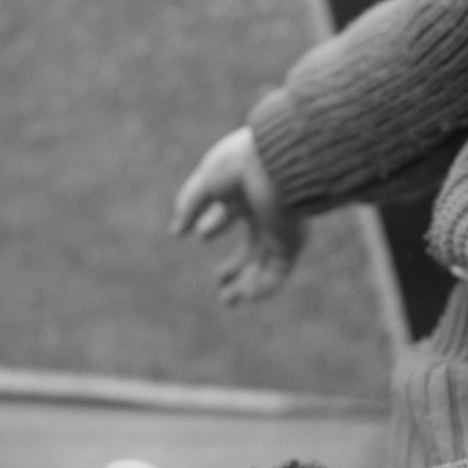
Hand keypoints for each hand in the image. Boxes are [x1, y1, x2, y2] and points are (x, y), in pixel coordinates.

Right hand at [171, 126, 305, 303]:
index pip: (227, 215)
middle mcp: (266, 212)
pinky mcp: (290, 243)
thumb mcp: (206, 182)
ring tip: (228, 301)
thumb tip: (177, 232)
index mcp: (246, 191)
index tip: (201, 233)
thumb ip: (189, 205)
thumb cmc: (239, 166)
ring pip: (263, 265)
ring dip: (245, 284)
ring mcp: (279, 229)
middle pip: (250, 248)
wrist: (274, 166)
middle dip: (234, 267)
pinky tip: (246, 296)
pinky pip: (277, 271)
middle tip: (218, 280)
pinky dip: (262, 287)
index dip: (212, 225)